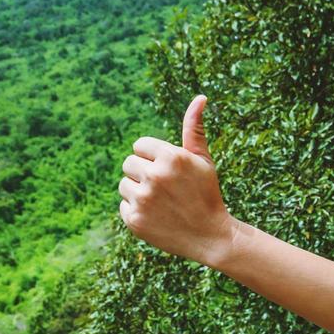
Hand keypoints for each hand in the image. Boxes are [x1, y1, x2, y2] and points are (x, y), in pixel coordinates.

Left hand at [118, 95, 236, 266]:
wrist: (210, 236)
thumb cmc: (206, 193)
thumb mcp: (203, 160)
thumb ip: (194, 129)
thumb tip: (200, 97)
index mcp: (171, 157)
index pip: (139, 145)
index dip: (153, 158)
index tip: (169, 172)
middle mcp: (155, 176)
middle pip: (129, 163)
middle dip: (143, 173)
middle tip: (165, 188)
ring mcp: (143, 199)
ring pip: (124, 184)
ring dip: (137, 191)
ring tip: (161, 202)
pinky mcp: (135, 220)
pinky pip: (123, 205)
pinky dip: (136, 211)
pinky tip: (157, 216)